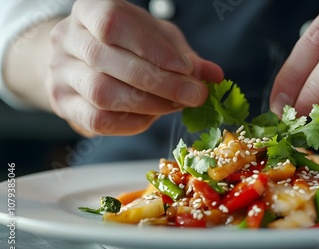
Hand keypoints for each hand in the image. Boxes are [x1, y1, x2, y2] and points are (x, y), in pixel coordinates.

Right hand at [48, 0, 222, 135]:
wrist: (80, 59)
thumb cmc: (125, 45)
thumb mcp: (157, 39)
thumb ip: (184, 55)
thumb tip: (214, 76)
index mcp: (90, 11)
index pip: (113, 23)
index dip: (152, 48)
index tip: (186, 68)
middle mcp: (68, 39)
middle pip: (108, 62)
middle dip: (160, 83)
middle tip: (194, 95)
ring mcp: (60, 73)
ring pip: (102, 94)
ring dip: (149, 104)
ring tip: (176, 105)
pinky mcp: (63, 104)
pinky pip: (97, 120)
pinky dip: (131, 122)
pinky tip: (152, 117)